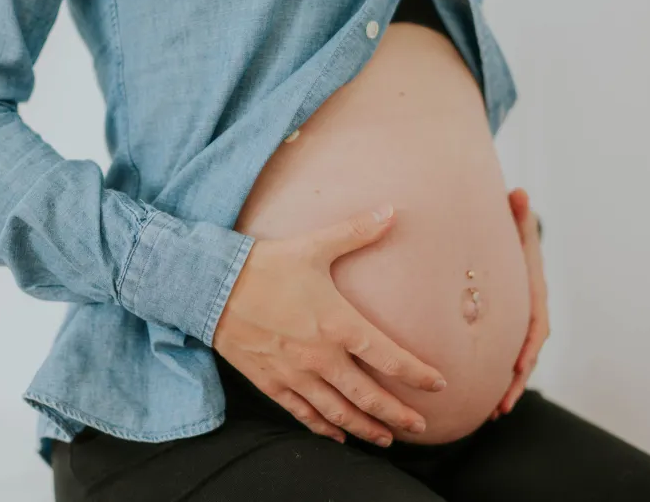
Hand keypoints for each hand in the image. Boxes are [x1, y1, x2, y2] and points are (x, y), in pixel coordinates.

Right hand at [213, 203, 446, 446]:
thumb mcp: (314, 245)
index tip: (439, 384)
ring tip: (385, 439)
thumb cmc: (265, 264)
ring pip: (338, 412)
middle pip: (368, 396)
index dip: (417, 374)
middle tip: (420, 428)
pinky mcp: (270, 382)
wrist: (210, 286)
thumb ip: (356, 232)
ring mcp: (294, 374)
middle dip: (397, 415)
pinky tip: (337, 436)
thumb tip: (392, 211)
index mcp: (337, 324)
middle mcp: (320, 356)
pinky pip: (302, 413)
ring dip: (365, 428)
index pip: (389, 357)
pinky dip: (323, 428)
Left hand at [491, 188, 549, 419]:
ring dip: (508, 386)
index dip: (529, 346)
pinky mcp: (504, 330)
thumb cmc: (511, 231)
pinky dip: (498, 379)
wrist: (509, 239)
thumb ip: (517, 212)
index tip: (520, 365)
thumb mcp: (516, 223)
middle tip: (503, 402)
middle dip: (518, 378)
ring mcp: (518, 324)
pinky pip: (504, 358)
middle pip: (528, 351)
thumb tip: (518, 192)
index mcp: (534, 292)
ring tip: (494, 411)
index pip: (536, 323)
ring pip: (517, 361)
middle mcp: (529, 312)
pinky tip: (484, 403)